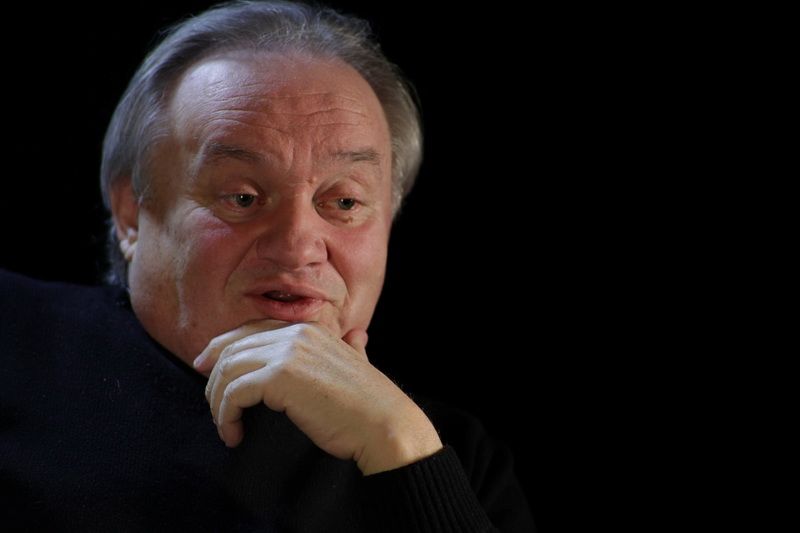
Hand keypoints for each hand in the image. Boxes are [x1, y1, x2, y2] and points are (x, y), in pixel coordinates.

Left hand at [193, 320, 442, 474]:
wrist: (384, 424)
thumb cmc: (372, 403)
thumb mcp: (359, 364)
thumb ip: (353, 346)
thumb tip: (358, 336)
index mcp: (310, 329)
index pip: (251, 330)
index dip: (223, 346)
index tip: (206, 367)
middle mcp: (296, 334)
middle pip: (233, 348)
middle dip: (213, 376)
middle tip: (210, 404)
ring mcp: (287, 352)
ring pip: (228, 370)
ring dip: (218, 401)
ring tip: (225, 425)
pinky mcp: (280, 377)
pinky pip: (234, 393)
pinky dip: (226, 415)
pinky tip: (233, 433)